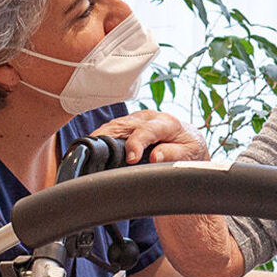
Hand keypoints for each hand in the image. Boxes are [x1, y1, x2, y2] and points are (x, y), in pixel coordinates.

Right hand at [89, 109, 208, 163]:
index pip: (147, 130)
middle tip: (93, 154)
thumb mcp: (189, 154)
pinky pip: (112, 128)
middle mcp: (150, 117)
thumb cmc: (189, 148)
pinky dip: (100, 137)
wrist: (190, 140)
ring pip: (114, 125)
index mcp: (167, 123)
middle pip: (125, 125)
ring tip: (86, 150)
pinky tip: (90, 147)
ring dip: (100, 137)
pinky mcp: (130, 123)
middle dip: (108, 138)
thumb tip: (156, 157)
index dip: (137, 144)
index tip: (131, 159)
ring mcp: (137, 118)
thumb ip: (174, 154)